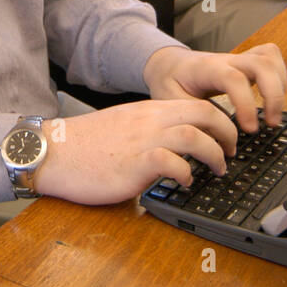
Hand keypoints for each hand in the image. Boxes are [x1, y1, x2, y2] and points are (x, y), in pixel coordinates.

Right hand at [31, 98, 238, 204]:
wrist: (54, 151)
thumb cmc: (86, 146)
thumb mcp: (124, 127)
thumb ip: (149, 130)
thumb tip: (175, 144)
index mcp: (149, 111)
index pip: (197, 104)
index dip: (221, 120)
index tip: (228, 138)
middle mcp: (149, 121)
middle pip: (204, 113)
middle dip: (227, 133)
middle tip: (232, 152)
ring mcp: (142, 140)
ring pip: (193, 135)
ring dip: (214, 154)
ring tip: (218, 169)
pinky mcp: (133, 163)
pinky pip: (170, 162)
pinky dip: (186, 173)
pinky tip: (185, 182)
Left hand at [142, 43, 286, 132]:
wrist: (168, 63)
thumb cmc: (169, 82)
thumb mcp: (169, 101)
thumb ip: (191, 119)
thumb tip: (214, 143)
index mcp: (206, 69)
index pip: (234, 78)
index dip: (246, 104)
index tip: (250, 129)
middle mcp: (226, 60)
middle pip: (262, 63)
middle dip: (274, 95)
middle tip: (271, 124)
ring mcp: (239, 58)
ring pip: (270, 59)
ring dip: (280, 87)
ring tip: (273, 116)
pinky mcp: (247, 61)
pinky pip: (271, 58)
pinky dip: (280, 77)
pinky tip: (273, 98)